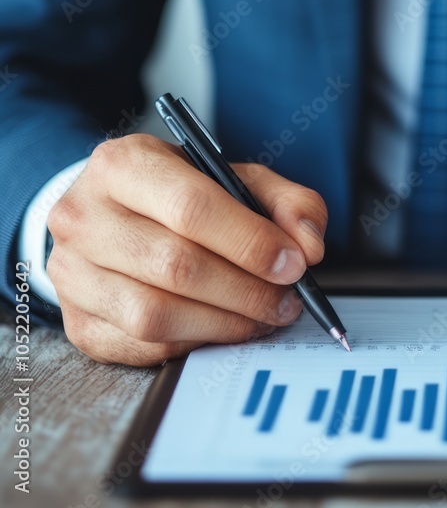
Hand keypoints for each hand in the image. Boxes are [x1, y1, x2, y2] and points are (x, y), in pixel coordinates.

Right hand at [46, 133, 327, 365]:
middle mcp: (84, 216)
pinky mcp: (77, 322)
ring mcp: (72, 274)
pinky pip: (143, 346)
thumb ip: (285, 201)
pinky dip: (197, 342)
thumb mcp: (234, 176)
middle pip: (176, 266)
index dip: (250, 241)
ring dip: (226, 322)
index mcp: (124, 164)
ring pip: (156, 314)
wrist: (112, 213)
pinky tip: (227, 327)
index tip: (294, 263)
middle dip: (247, 289)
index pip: (191, 208)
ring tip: (266, 315)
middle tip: (289, 298)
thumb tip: (309, 245)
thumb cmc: (179, 193)